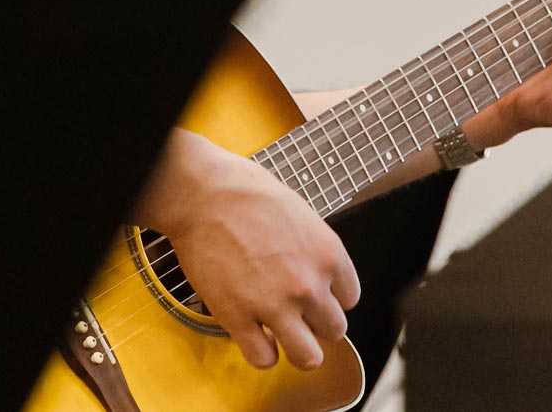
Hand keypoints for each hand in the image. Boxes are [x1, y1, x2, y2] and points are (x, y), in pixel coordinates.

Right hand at [136, 130, 359, 371]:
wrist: (201, 194)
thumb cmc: (243, 192)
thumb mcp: (298, 212)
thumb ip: (314, 247)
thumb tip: (315, 267)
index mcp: (327, 255)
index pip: (350, 299)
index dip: (330, 297)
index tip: (316, 294)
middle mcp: (308, 285)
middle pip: (334, 330)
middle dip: (316, 322)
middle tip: (297, 311)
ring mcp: (274, 305)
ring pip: (308, 357)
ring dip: (297, 348)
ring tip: (282, 335)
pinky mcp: (239, 318)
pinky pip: (263, 359)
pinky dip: (261, 353)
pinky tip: (255, 336)